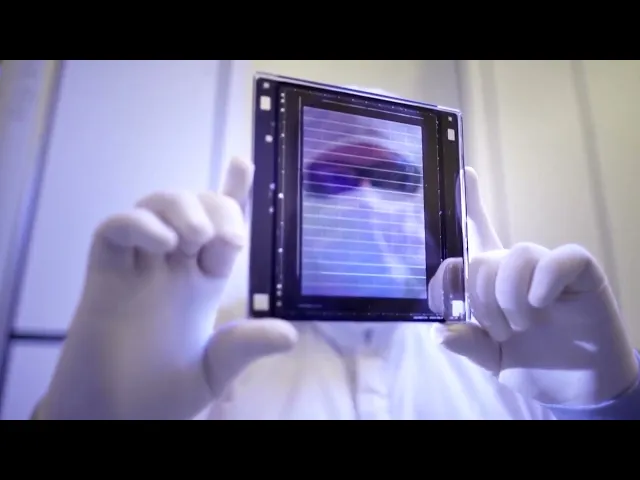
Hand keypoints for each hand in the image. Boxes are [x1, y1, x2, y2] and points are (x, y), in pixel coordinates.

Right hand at [41, 157, 296, 419]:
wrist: (111, 417)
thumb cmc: (158, 398)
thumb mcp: (213, 372)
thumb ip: (244, 347)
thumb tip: (291, 334)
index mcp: (202, 283)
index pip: (221, 228)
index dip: (232, 193)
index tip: (242, 163)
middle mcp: (172, 267)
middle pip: (195, 207)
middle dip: (215, 205)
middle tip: (224, 238)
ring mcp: (138, 266)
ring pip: (157, 205)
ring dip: (181, 208)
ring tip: (195, 237)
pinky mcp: (104, 272)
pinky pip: (117, 228)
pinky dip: (140, 224)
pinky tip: (162, 243)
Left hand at [430, 168, 637, 406]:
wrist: (577, 390)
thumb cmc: (534, 366)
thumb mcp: (491, 358)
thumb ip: (467, 342)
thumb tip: (439, 332)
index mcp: (493, 283)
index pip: (477, 236)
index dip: (469, 205)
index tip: (464, 173)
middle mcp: (518, 270)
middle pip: (482, 258)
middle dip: (481, 298)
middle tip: (501, 331)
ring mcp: (548, 270)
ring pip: (516, 255)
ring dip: (509, 296)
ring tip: (522, 325)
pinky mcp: (580, 274)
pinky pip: (556, 260)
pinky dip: (542, 282)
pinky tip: (542, 304)